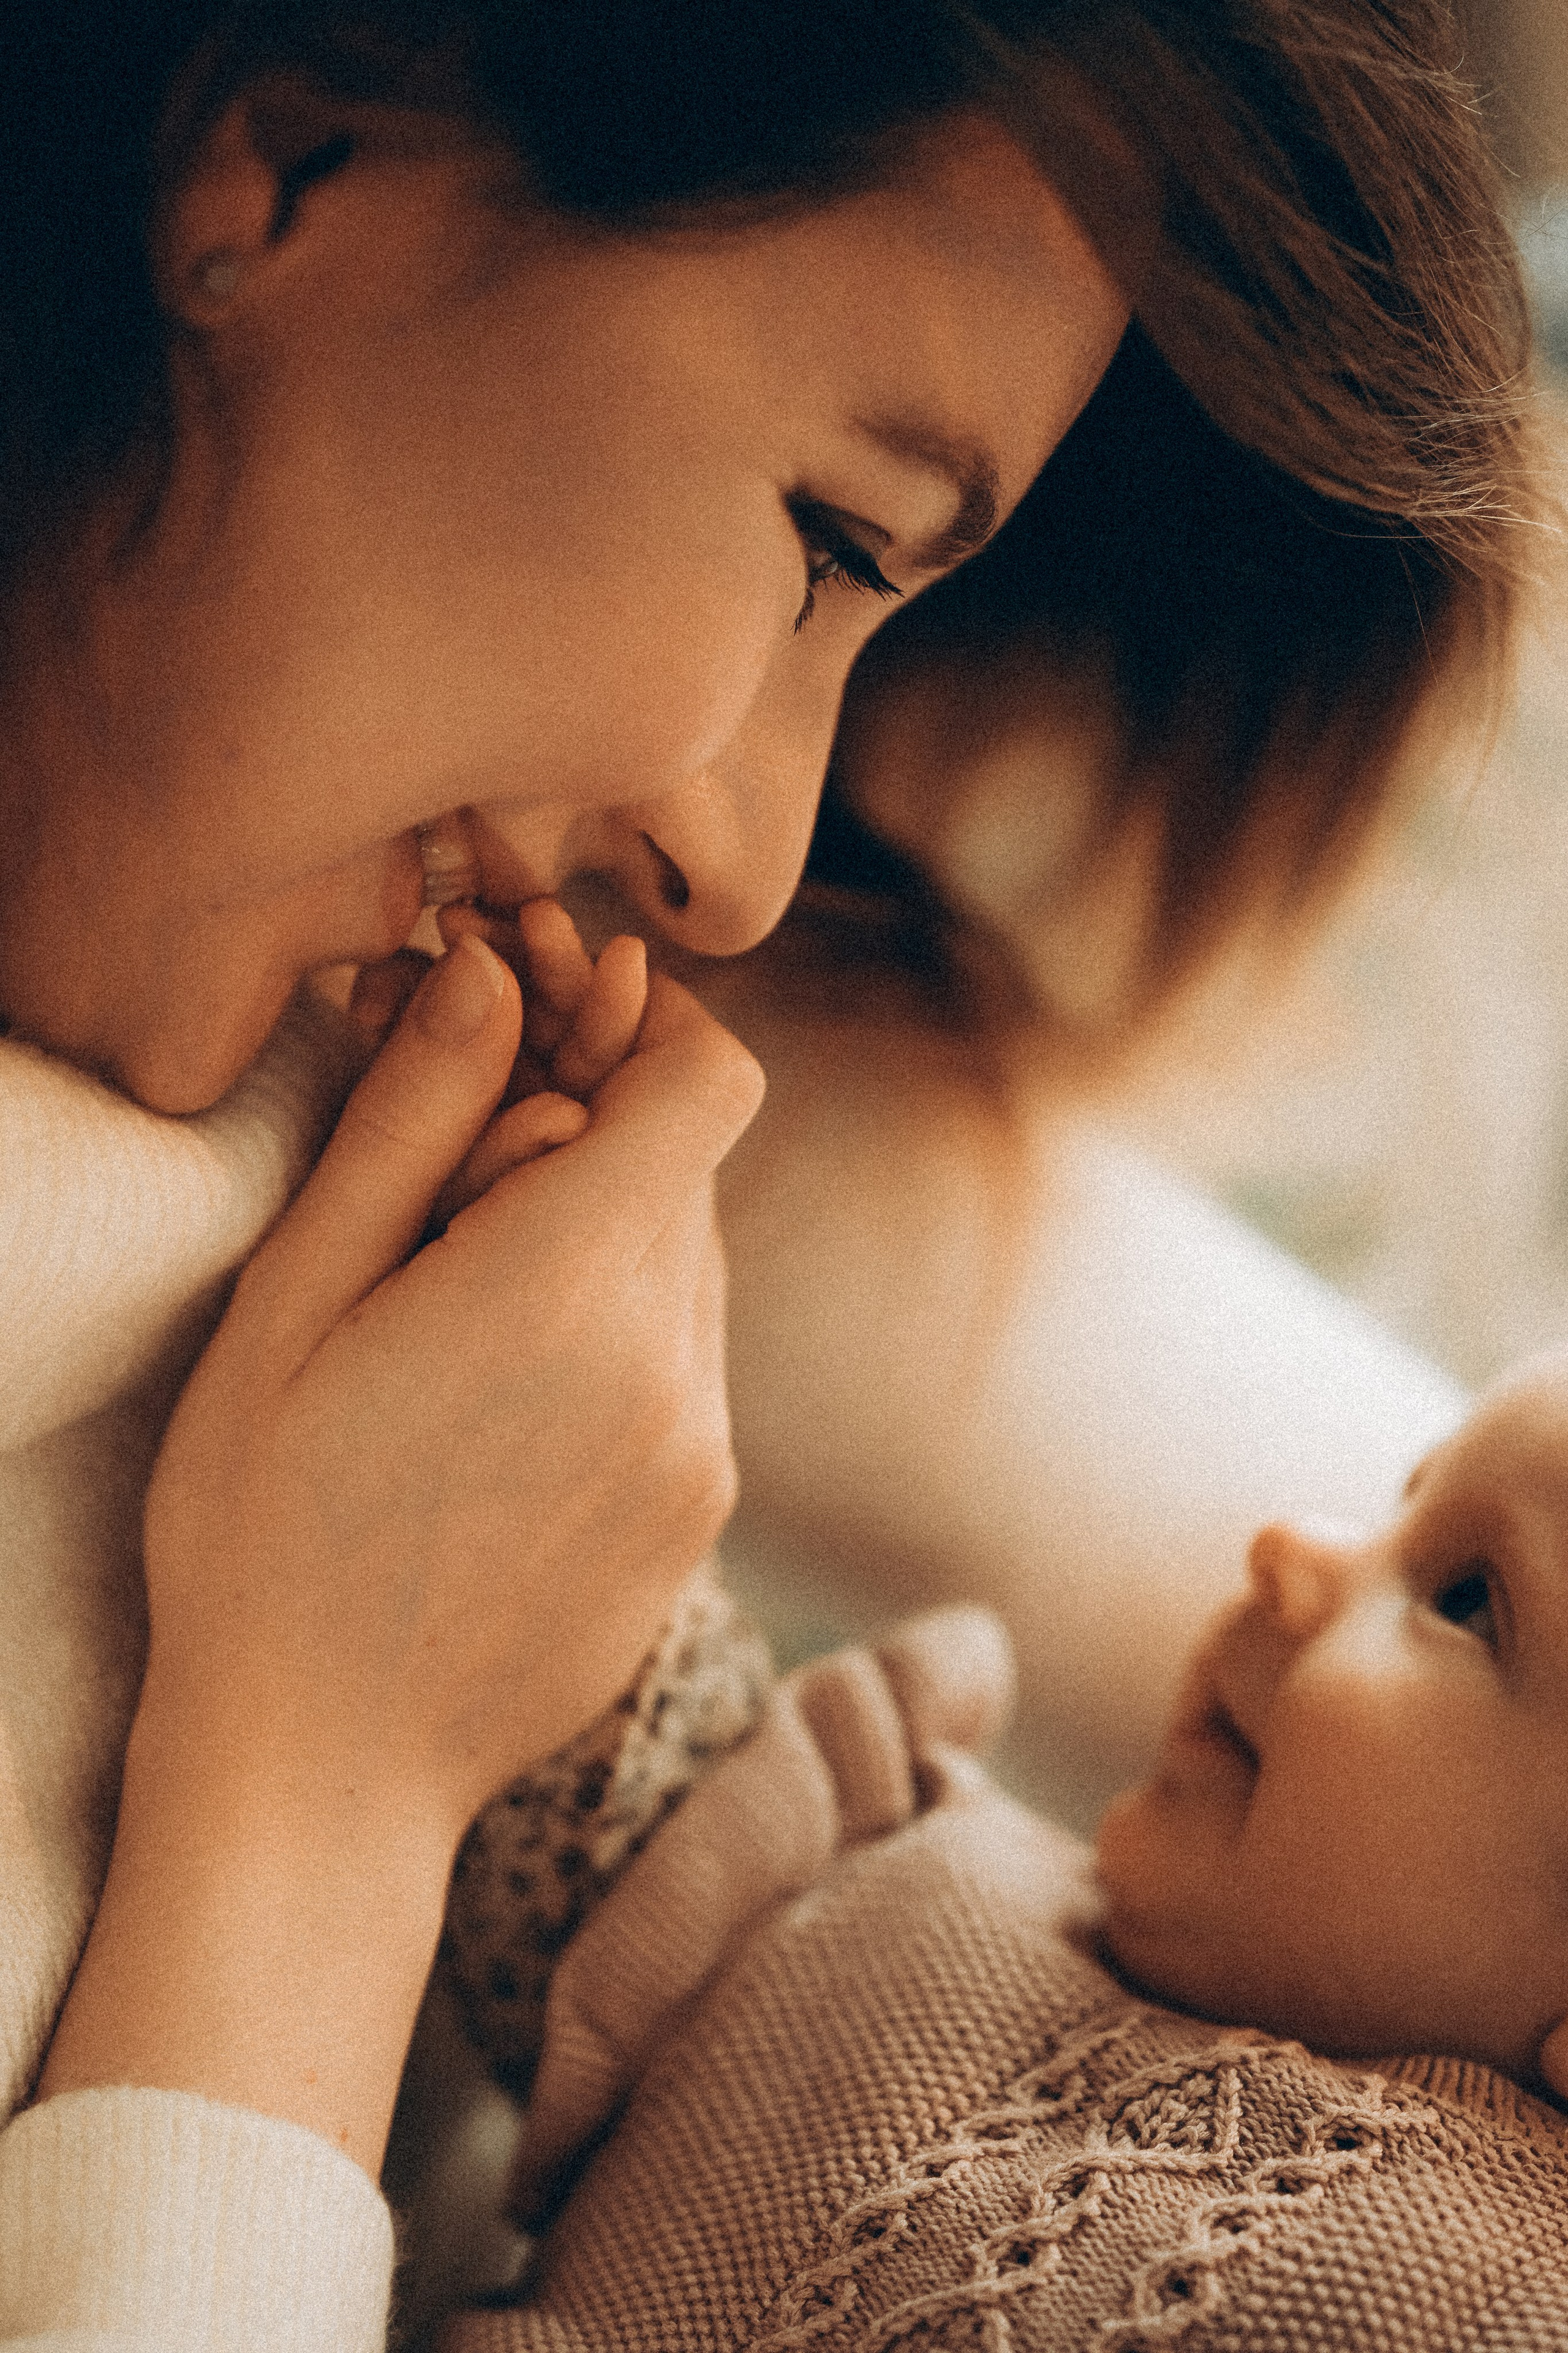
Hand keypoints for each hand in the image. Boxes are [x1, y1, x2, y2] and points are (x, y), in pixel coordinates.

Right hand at [41, 919, 762, 2167]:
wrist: (318, 1771)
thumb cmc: (263, 1528)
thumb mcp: (294, 1301)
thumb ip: (408, 1122)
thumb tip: (488, 971)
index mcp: (568, 1285)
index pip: (709, 1080)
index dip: (645, 1030)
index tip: (547, 1042)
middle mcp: (674, 1364)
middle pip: (689, 1172)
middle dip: (590, 1146)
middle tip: (449, 1196)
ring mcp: (702, 1453)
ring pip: (691, 1270)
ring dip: (601, 1250)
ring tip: (463, 1329)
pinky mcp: (700, 1519)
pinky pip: (690, 1371)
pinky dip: (620, 1346)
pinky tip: (500, 1416)